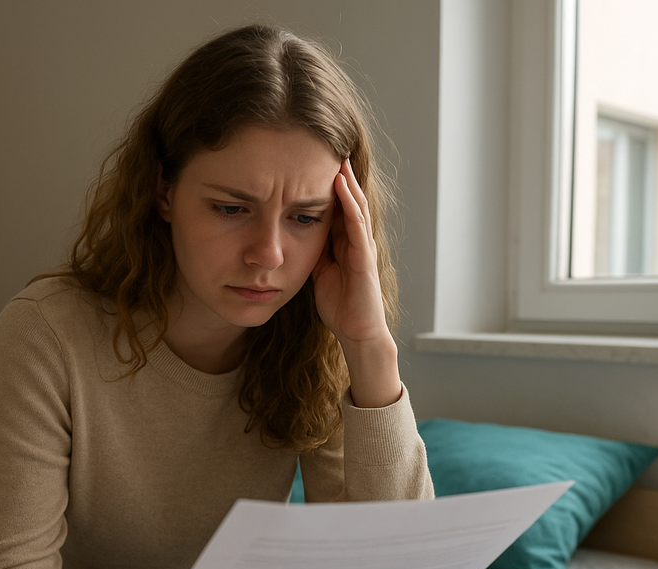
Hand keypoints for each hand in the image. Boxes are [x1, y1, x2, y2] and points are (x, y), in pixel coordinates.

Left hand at [312, 159, 401, 407]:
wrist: (356, 331)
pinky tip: (342, 187)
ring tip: (338, 158)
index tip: (313, 163)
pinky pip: (357, 225)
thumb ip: (311, 251)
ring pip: (356, 207)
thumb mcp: (318, 271)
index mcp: (344, 243)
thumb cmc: (339, 304)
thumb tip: (292, 235)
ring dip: (347, 182)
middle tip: (330, 148)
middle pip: (348, 201)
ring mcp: (363, 247)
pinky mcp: (365, 258)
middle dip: (340, 176)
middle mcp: (356, 240)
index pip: (337, 207)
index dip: (326, 186)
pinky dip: (350, 204)